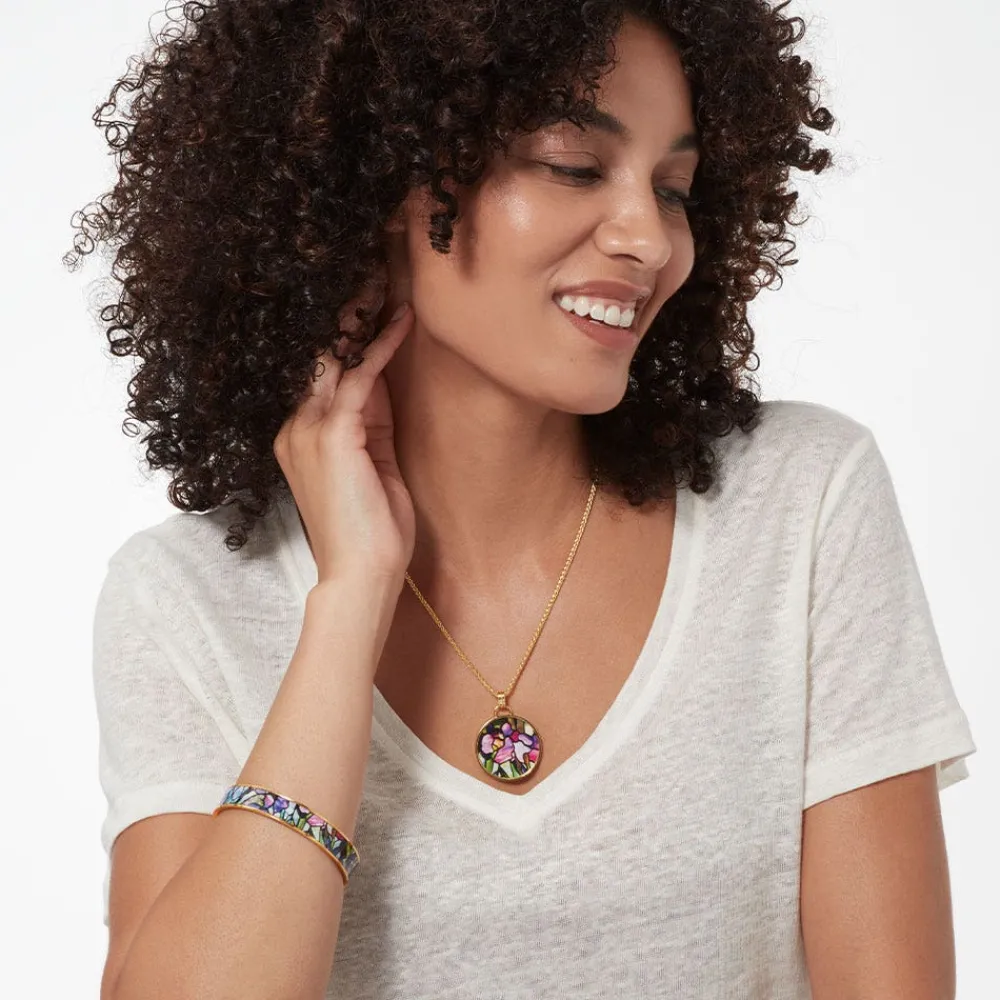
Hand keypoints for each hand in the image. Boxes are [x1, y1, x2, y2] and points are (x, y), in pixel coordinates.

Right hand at [273, 294, 415, 586]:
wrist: (362, 577)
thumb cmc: (371, 531)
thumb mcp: (372, 464)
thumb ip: (371, 422)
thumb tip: (381, 378)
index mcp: (300, 435)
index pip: (320, 371)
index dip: (343, 334)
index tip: (365, 300)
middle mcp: (295, 426)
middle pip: (317, 353)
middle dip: (342, 311)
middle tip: (368, 270)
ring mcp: (308, 429)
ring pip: (331, 354)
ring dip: (358, 315)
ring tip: (381, 277)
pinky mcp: (334, 435)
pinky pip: (360, 376)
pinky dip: (383, 346)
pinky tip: (405, 320)